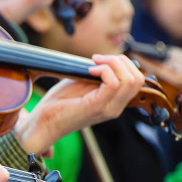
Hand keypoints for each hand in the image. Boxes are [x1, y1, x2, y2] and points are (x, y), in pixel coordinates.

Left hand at [14, 54, 145, 153]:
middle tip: (97, 59)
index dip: (122, 63)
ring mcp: (108, 109)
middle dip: (120, 60)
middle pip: (137, 78)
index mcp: (114, 102)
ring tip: (93, 63)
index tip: (100, 59)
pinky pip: (113, 83)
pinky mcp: (97, 107)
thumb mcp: (83, 84)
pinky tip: (90, 70)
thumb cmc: (60, 103)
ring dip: (112, 63)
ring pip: (129, 80)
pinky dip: (104, 70)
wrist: (44, 122)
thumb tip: (106, 61)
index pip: (136, 79)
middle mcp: (116, 107)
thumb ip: (98, 76)